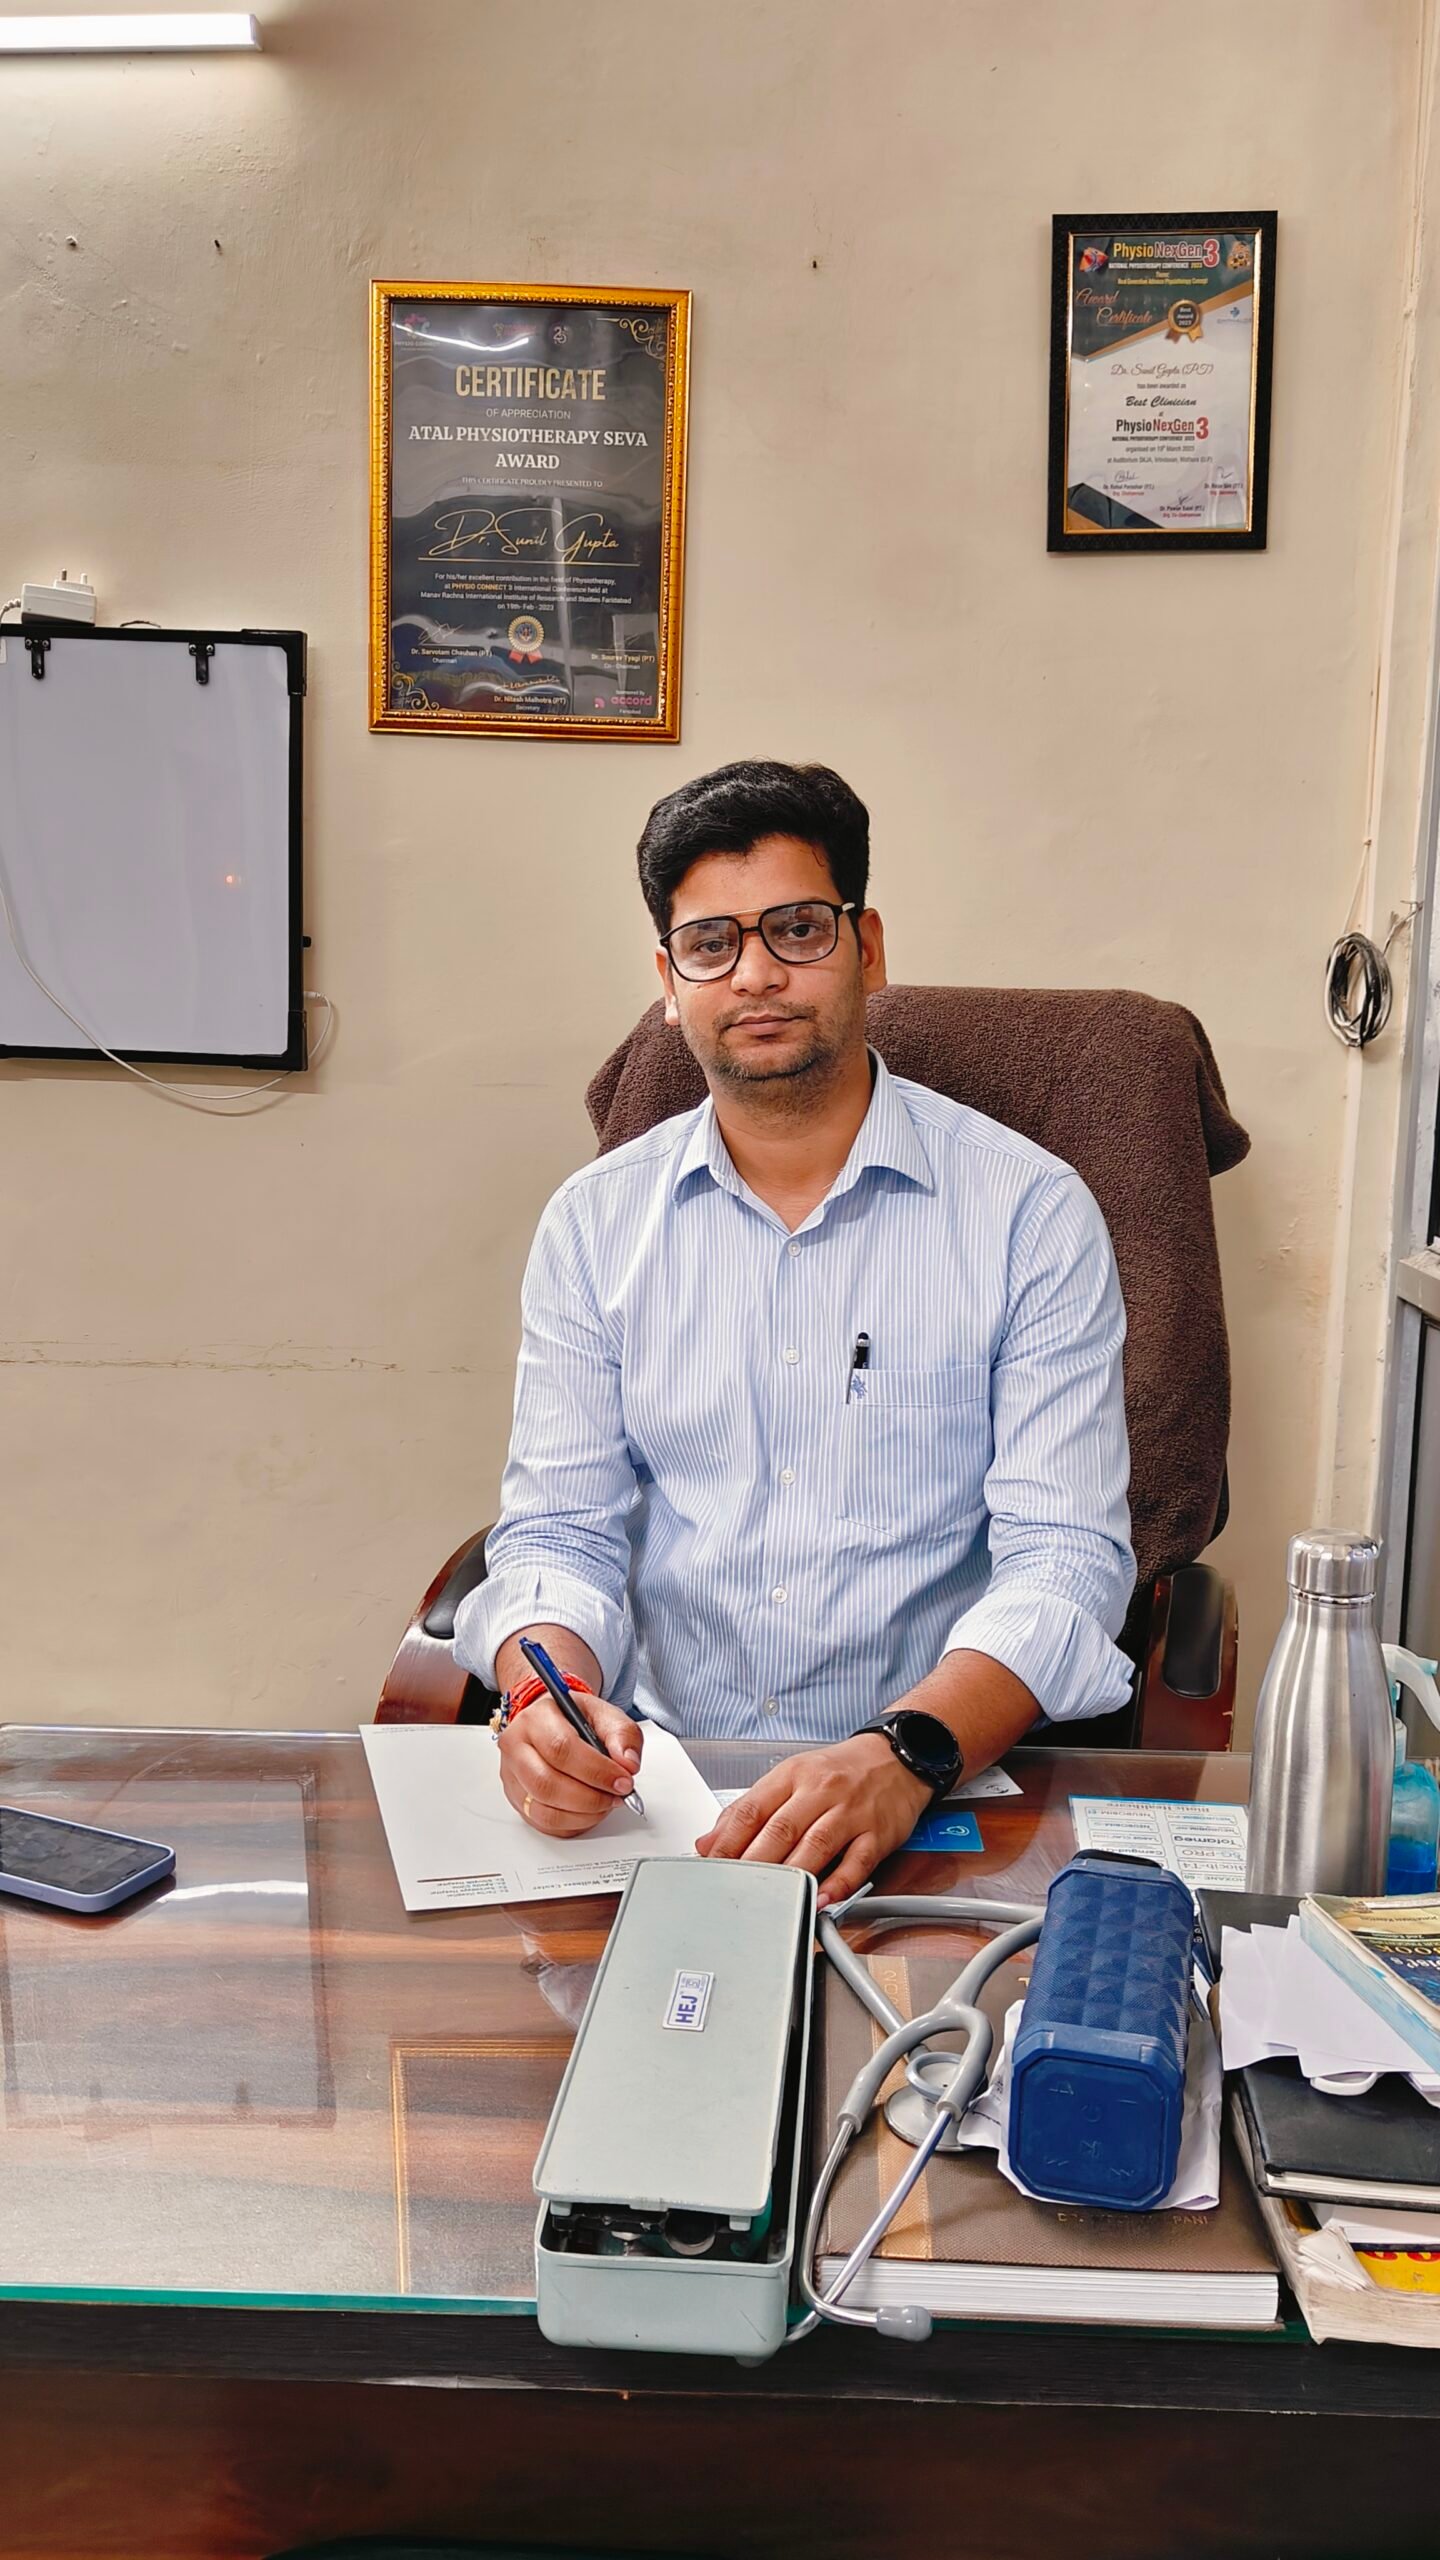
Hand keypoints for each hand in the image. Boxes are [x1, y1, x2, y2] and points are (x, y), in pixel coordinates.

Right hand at [499, 1696, 643, 1837]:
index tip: (622, 1781)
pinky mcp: (517, 1799)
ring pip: (544, 1809)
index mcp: (536, 1718)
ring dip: (583, 1814)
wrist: (555, 1724)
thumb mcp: (605, 1715)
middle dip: (590, 1797)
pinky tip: (589, 1811)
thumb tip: (627, 1763)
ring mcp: (513, 1776)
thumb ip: (622, 1735)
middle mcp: (517, 1747)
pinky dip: (573, 1824)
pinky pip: (544, 1823)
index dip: (596, 1771)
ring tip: (605, 1803)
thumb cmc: (576, 1719)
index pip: (561, 1749)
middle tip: (616, 1795)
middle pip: (547, 1784)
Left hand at [694, 1732, 929, 1904]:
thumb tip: (709, 1842)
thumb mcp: (792, 1776)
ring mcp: (851, 1812)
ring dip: (792, 1875)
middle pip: (780, 1830)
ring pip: (816, 1845)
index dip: (726, 1842)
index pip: (751, 1809)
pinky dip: (839, 1883)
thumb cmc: (840, 1771)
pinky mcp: (878, 1833)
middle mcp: (820, 1791)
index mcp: (793, 1775)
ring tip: (772, 1899)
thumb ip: (750, 1809)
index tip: (711, 1867)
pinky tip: (822, 1899)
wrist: (897, 1756)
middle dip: (753, 1863)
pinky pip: (857, 1862)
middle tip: (734, 1889)